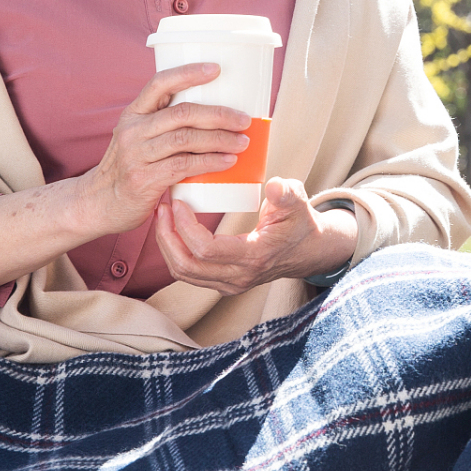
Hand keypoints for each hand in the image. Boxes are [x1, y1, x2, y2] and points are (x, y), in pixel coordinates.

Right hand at [74, 63, 254, 238]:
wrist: (98, 204)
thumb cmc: (129, 168)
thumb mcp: (137, 138)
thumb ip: (164, 126)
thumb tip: (214, 117)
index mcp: (133, 114)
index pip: (160, 83)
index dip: (188, 73)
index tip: (216, 69)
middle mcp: (132, 130)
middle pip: (182, 113)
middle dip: (218, 114)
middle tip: (244, 120)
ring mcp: (136, 155)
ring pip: (186, 139)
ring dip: (220, 139)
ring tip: (242, 142)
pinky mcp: (144, 179)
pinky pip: (184, 166)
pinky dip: (210, 162)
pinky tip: (227, 162)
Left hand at [151, 177, 356, 294]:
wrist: (307, 251)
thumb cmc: (299, 223)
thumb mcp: (298, 202)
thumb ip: (287, 193)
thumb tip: (274, 185)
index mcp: (254, 257)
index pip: (207, 250)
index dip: (185, 227)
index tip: (178, 203)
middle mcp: (239, 277)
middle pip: (187, 266)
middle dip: (167, 236)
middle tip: (163, 208)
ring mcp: (229, 284)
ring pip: (183, 273)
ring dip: (167, 245)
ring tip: (163, 217)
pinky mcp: (223, 283)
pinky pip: (189, 274)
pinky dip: (175, 252)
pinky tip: (172, 230)